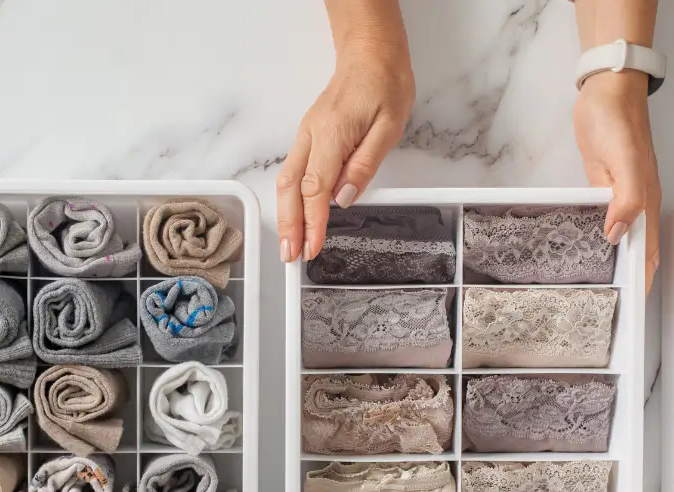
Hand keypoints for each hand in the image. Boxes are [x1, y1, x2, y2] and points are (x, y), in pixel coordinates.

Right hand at [277, 51, 414, 262]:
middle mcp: (311, 135)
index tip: (313, 248)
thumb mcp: (389, 126)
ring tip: (289, 243)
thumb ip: (365, 164)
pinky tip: (295, 215)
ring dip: (285, 214)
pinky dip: (290, 197)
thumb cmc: (384, 84)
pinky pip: (292, 171)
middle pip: (291, 189)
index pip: (316, 189)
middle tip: (291, 256)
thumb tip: (344, 197)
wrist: (370, 54)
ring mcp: (306, 135)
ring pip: (286, 181)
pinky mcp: (308, 136)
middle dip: (288, 225)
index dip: (313, 223)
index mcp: (332, 134)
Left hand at [573, 70, 660, 293]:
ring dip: (617, 259)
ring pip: (622, 235)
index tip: (634, 308)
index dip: (645, 279)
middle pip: (639, 249)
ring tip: (604, 287)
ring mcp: (620, 193)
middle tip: (615, 307)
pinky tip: (589, 247)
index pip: (650, 251)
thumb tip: (617, 235)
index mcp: (647, 200)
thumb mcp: (625, 161)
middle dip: (633, 278)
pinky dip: (601, 235)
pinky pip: (605, 217)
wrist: (606, 90)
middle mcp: (637, 201)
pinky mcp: (603, 184)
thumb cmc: (618, 122)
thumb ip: (626, 199)